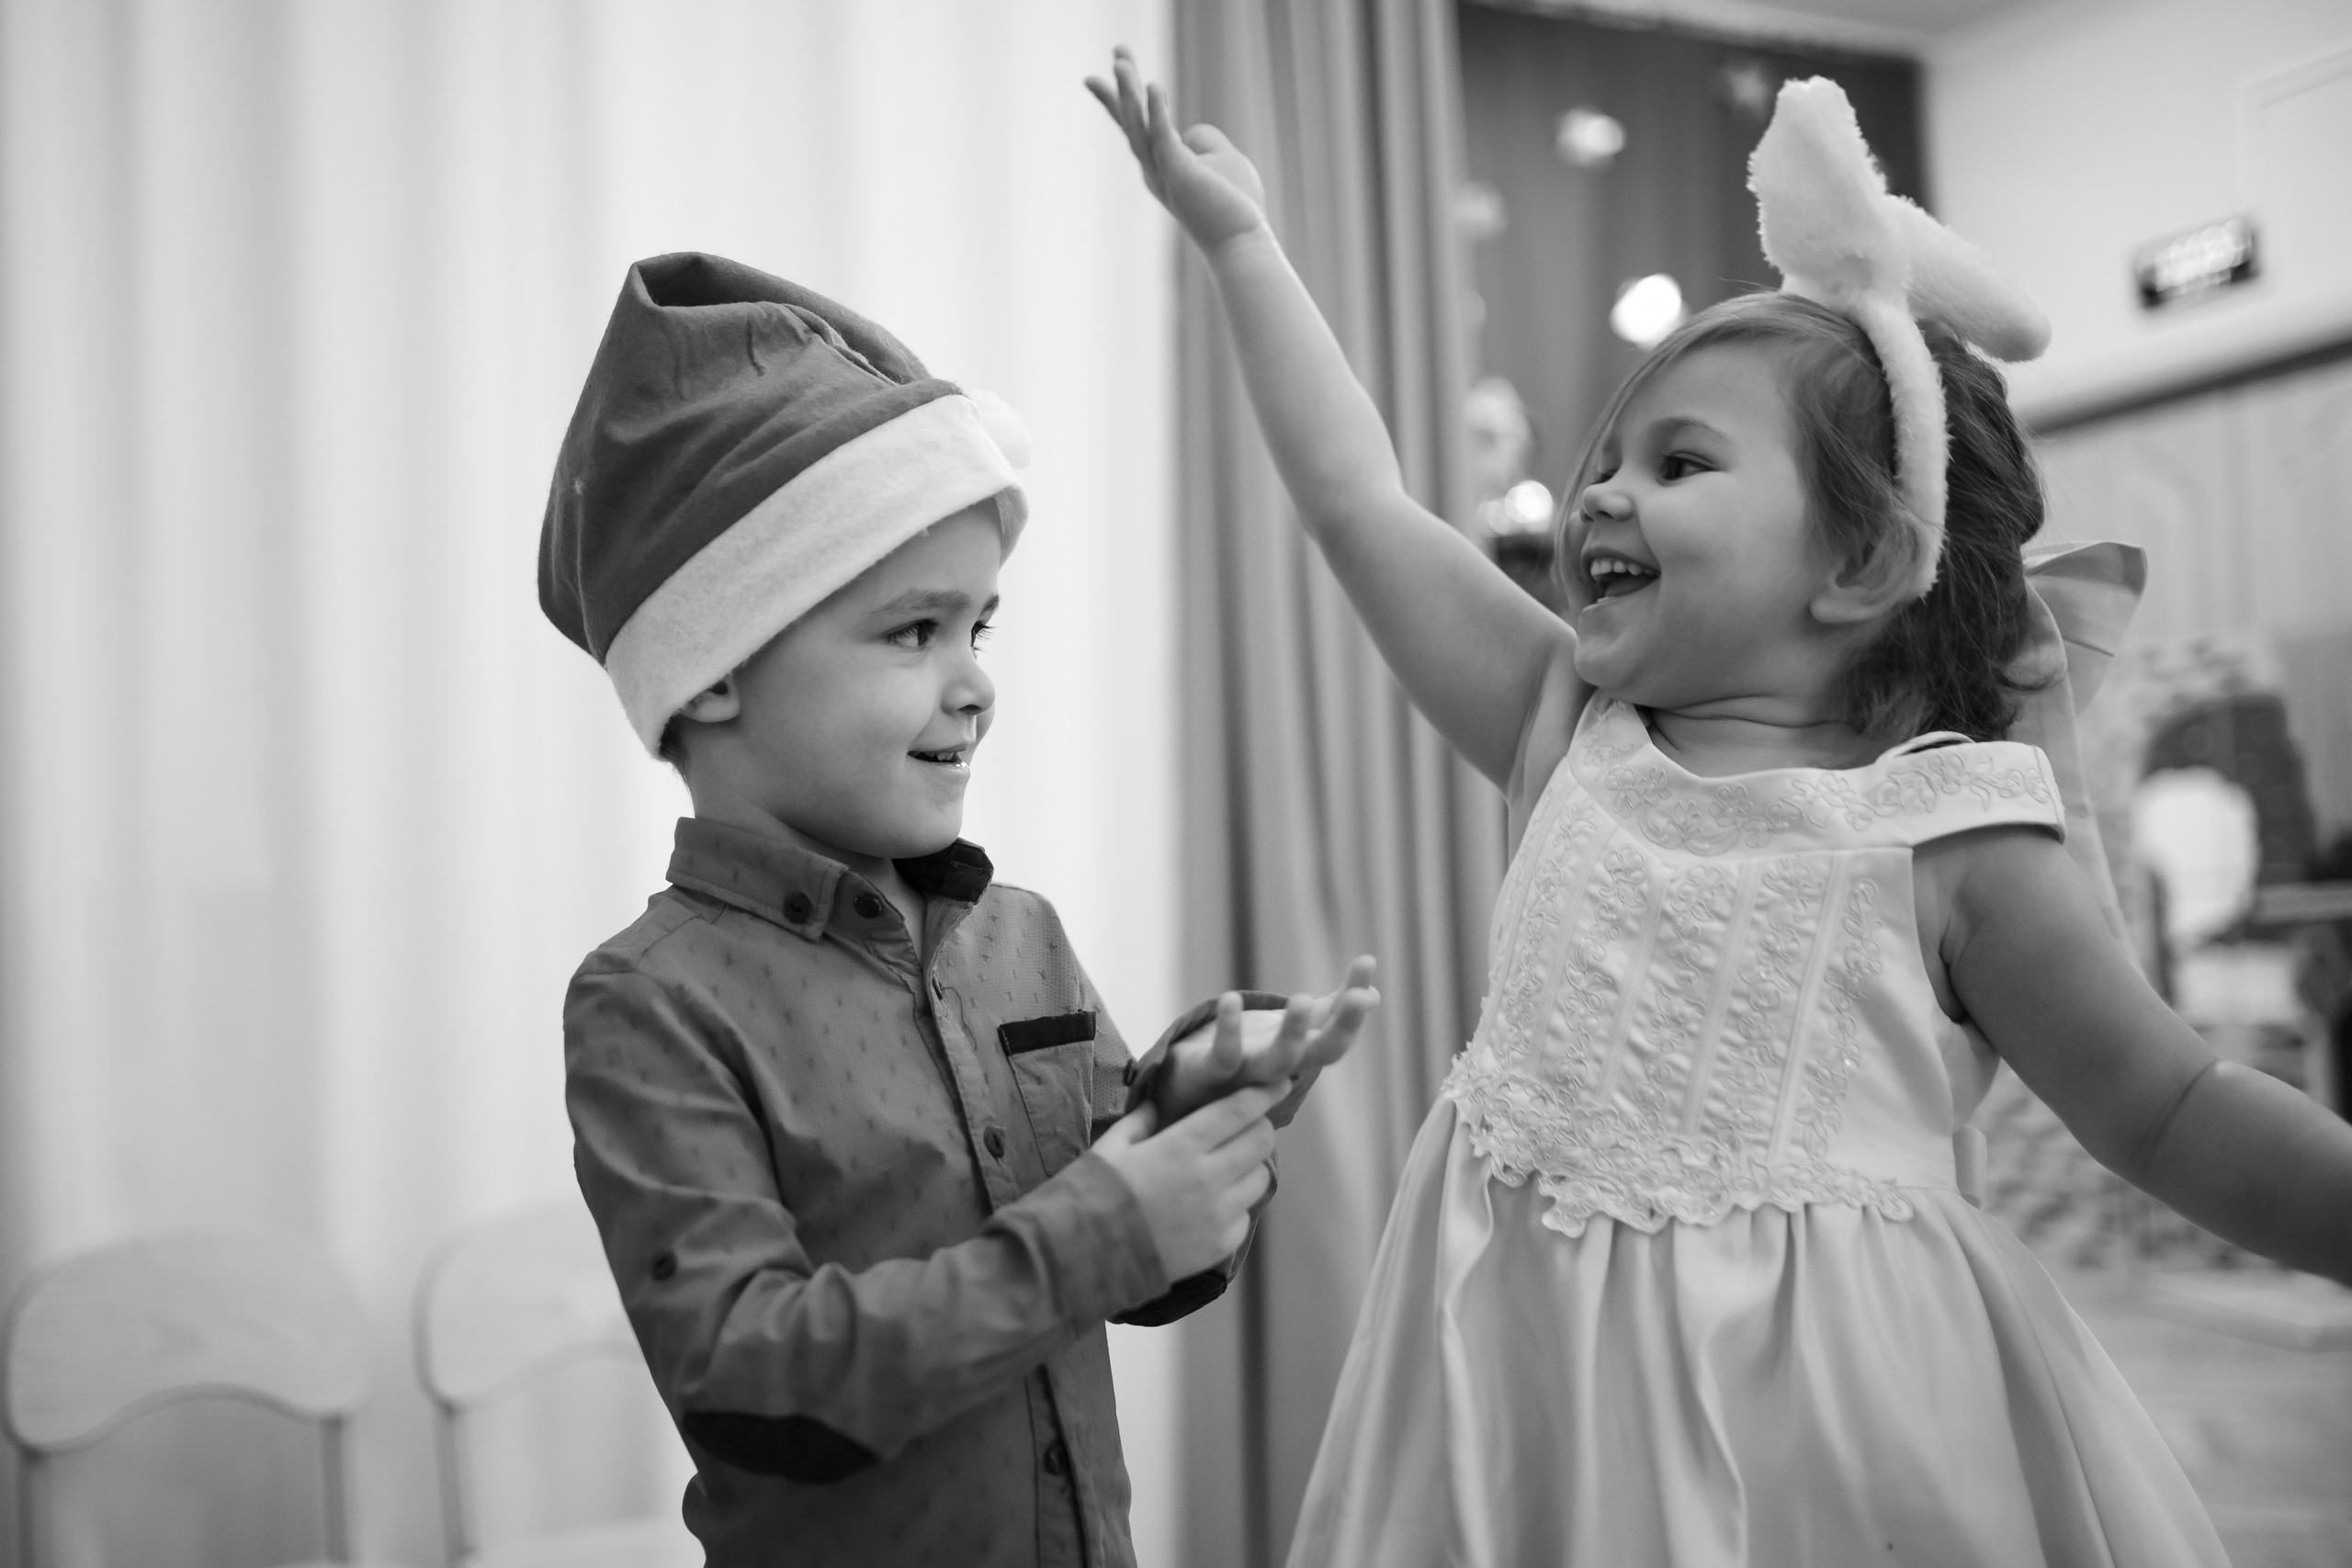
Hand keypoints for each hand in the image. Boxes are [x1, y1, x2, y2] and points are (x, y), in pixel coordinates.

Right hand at [1085, 47, 1269, 252]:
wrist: (1241, 242)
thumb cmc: (1234, 205)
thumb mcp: (1221, 161)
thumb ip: (1204, 141)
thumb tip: (1192, 131)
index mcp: (1162, 165)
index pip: (1137, 126)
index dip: (1121, 97)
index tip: (1111, 67)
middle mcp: (1155, 169)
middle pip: (1130, 122)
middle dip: (1119, 86)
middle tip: (1117, 51)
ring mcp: (1165, 173)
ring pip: (1139, 128)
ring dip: (1128, 94)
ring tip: (1121, 62)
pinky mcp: (1179, 175)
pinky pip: (1164, 138)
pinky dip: (1156, 112)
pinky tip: (1152, 85)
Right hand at [1092, 1082, 1284, 1280]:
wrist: (1084, 1257)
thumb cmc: (1094, 1195)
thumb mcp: (1111, 1146)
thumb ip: (1141, 1120)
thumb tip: (1160, 1104)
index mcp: (1181, 1146)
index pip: (1238, 1110)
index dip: (1264, 1093)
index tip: (1279, 1082)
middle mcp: (1208, 1178)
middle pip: (1260, 1141)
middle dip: (1260, 1127)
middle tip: (1247, 1126)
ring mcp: (1217, 1215)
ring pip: (1260, 1179)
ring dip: (1250, 1166)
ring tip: (1229, 1167)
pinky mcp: (1219, 1246)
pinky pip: (1245, 1215)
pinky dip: (1236, 1205)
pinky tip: (1213, 1204)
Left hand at [1159, 956, 1380, 1123]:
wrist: (1191, 1089)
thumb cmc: (1248, 1057)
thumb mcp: (1290, 1031)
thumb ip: (1328, 1013)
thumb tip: (1372, 995)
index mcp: (1300, 1058)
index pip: (1336, 1039)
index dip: (1353, 1005)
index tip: (1367, 961)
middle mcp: (1280, 1072)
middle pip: (1316, 1054)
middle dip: (1339, 1027)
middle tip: (1357, 997)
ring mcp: (1246, 1076)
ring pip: (1276, 1061)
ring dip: (1293, 1034)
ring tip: (1305, 1000)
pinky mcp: (1210, 1073)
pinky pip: (1223, 1056)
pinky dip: (1228, 1030)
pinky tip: (1233, 998)